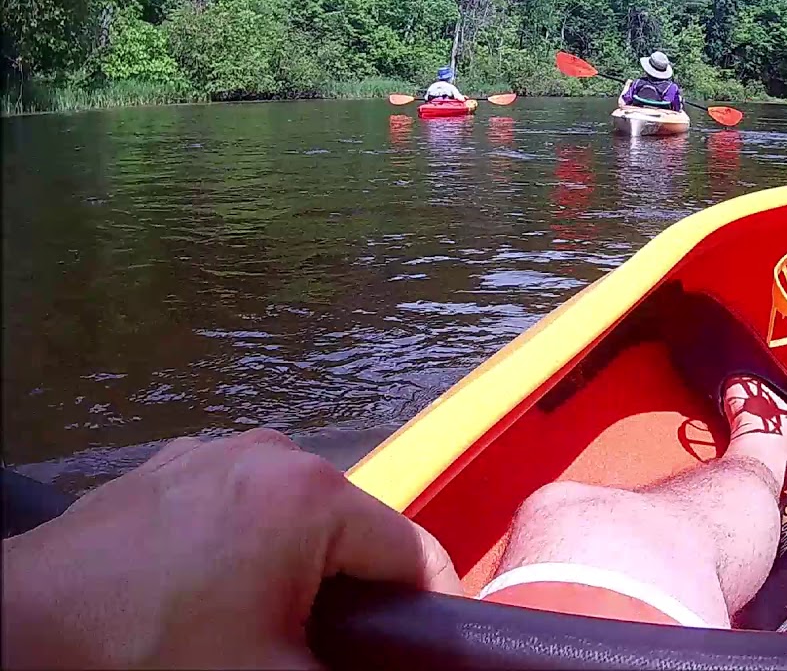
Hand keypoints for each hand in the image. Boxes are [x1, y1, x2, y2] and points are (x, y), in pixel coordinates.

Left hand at [2, 428, 459, 668]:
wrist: (18, 635)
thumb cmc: (152, 654)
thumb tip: (394, 669)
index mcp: (310, 493)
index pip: (412, 552)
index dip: (429, 611)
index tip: (425, 656)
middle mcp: (270, 452)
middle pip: (353, 531)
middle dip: (355, 593)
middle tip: (329, 651)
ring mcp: (212, 453)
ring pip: (296, 518)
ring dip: (301, 571)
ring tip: (263, 628)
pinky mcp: (168, 469)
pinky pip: (239, 508)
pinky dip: (247, 551)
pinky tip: (210, 599)